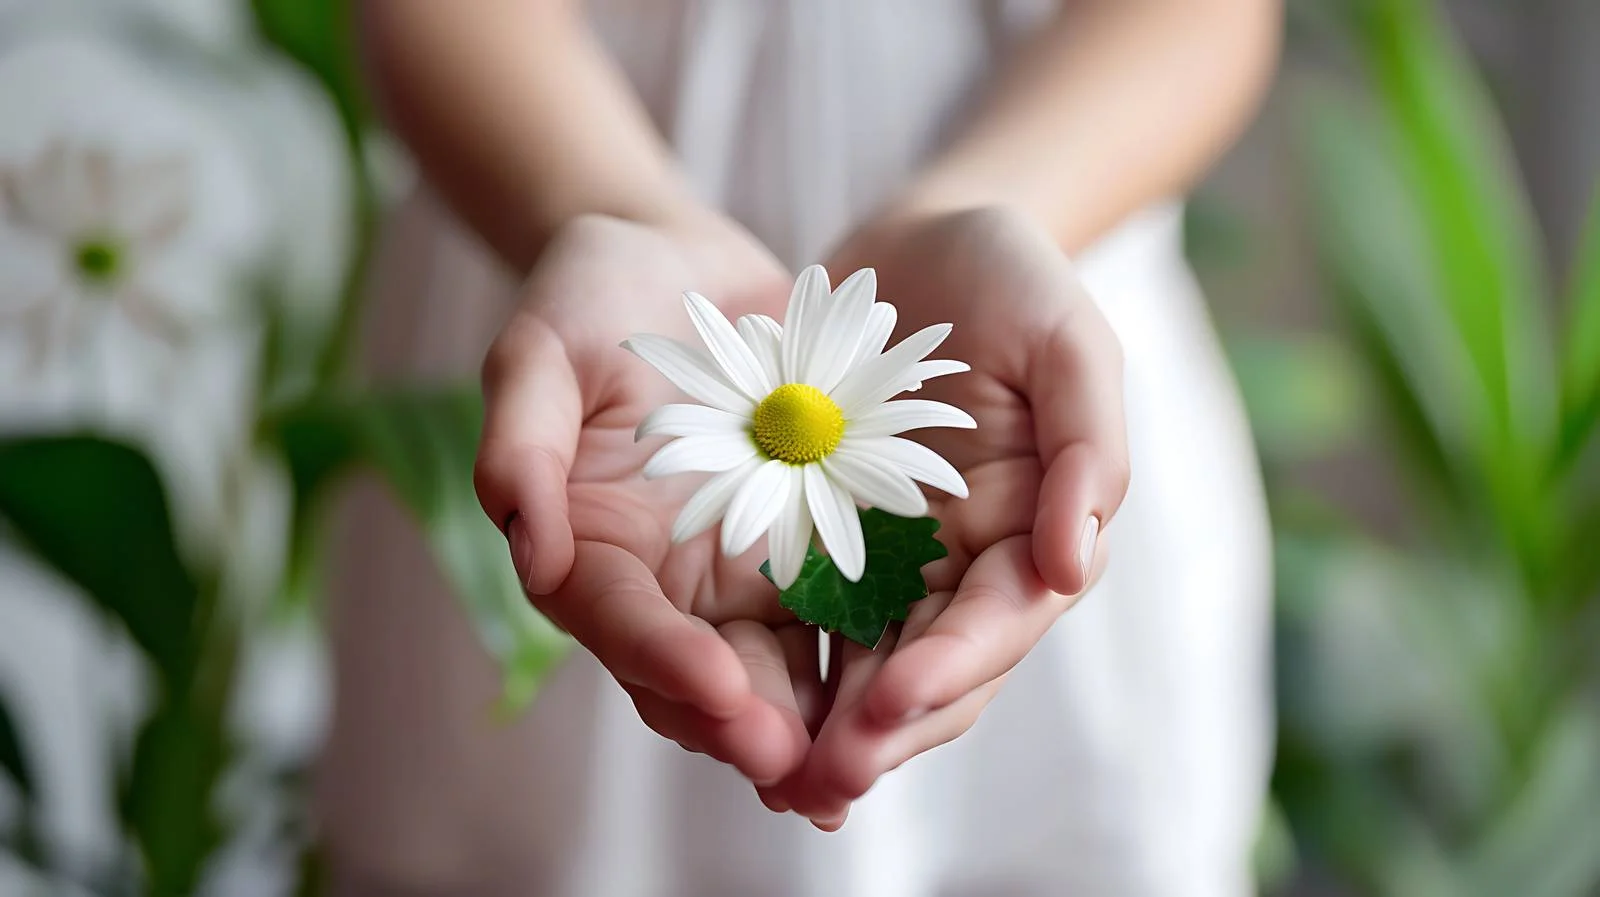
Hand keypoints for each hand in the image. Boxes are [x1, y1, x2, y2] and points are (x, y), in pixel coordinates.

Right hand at [474, 212, 819, 785]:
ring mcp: (737, 570)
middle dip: (745, 723)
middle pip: (695, 674)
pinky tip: (912, 692)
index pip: (618, 620)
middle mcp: (662, 579)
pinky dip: (867, 658)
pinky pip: (839, 614)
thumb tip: (530, 550)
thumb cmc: (590, 296)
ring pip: (773, 667)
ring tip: (859, 761)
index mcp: (588, 546)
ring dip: (811, 722)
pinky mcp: (806, 548)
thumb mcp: (540, 350)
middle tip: (798, 764)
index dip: (662, 660)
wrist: (680, 261)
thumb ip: (523, 443)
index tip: (718, 687)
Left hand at [767, 205, 1129, 827]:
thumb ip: (1089, 445)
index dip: (951, 668)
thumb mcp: (1068, 338)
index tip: (891, 703)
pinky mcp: (827, 540)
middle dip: (883, 731)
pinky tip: (730, 710)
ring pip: (865, 664)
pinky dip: (780, 670)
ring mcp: (895, 557)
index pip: (1000, 620)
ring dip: (826, 730)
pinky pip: (805, 616)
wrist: (920, 237)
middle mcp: (965, 562)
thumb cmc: (1009, 277)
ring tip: (775, 782)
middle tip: (820, 783)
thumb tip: (1076, 565)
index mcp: (1034, 528)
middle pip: (932, 669)